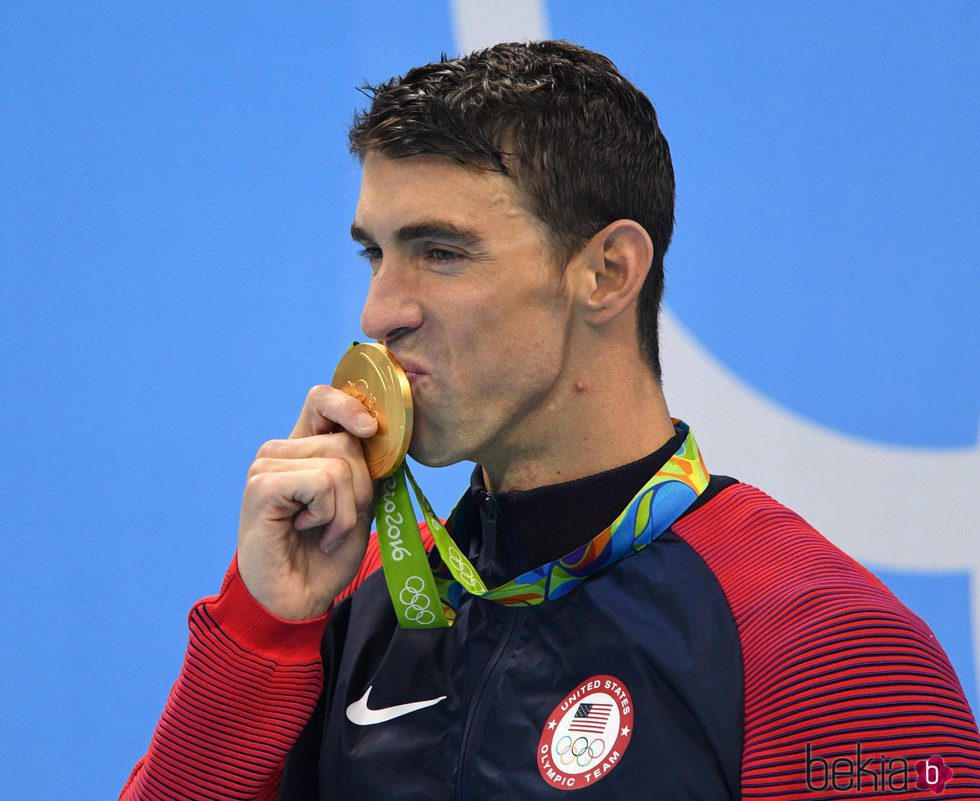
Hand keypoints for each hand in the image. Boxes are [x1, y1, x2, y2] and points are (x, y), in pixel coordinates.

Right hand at [237, 385, 378, 619]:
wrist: (297, 598)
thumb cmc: (325, 554)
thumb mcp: (357, 503)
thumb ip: (364, 467)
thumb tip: (378, 433)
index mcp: (303, 449)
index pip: (322, 400)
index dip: (349, 404)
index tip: (370, 428)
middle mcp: (281, 450)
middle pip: (347, 440)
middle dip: (360, 488)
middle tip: (337, 522)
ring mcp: (267, 465)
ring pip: (339, 464)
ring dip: (344, 510)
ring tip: (322, 531)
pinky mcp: (262, 485)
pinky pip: (323, 483)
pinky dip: (329, 514)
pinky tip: (306, 530)